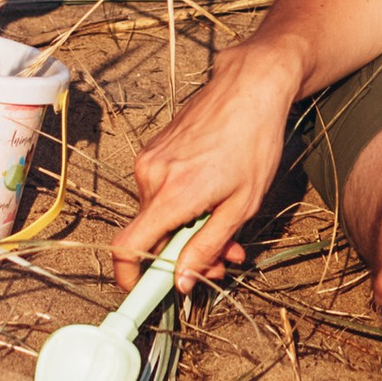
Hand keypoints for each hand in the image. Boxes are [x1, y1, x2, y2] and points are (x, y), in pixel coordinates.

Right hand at [109, 40, 307, 290]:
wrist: (249, 86)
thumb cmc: (253, 142)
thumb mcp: (241, 205)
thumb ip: (207, 247)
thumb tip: (180, 282)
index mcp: (171, 194)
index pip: (127, 248)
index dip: (130, 278)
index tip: (143, 294)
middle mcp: (150, 177)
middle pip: (150, 236)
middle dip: (181, 255)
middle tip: (224, 259)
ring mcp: (149, 160)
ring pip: (158, 215)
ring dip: (188, 230)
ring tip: (228, 224)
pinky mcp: (154, 150)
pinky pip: (161, 192)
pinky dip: (184, 206)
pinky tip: (214, 200)